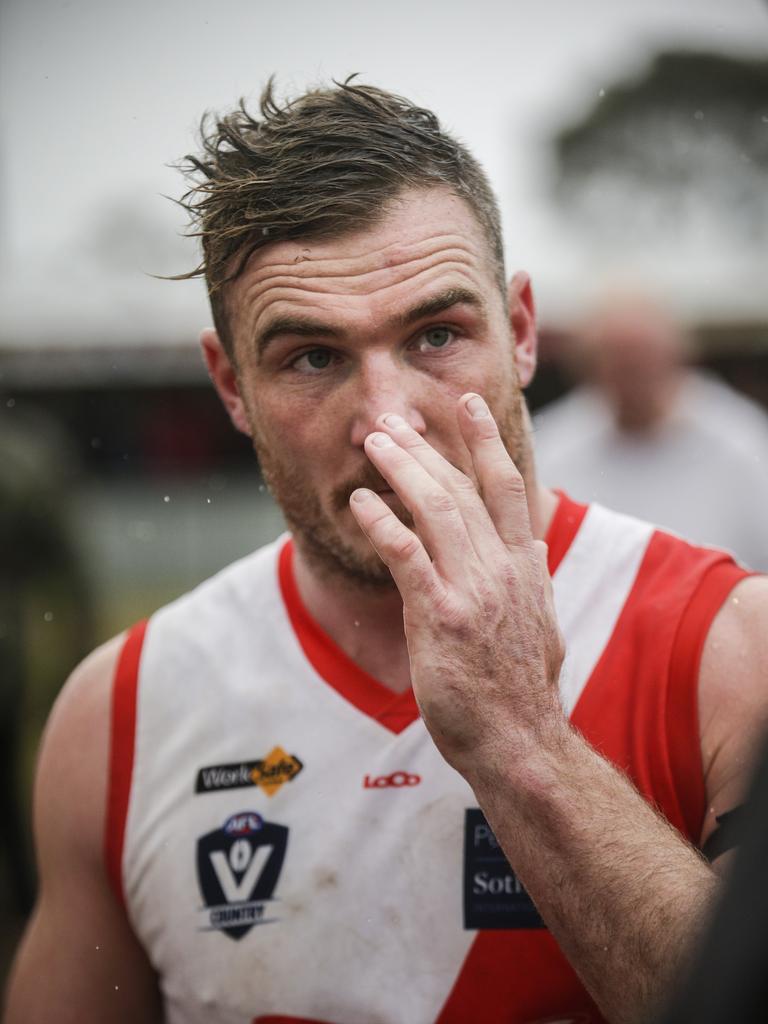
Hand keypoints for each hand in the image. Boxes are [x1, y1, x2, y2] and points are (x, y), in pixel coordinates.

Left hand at [349, 393, 565, 777]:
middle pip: (462, 488)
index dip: (484, 441)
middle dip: (426, 447)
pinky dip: (382, 523)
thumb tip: (529, 551)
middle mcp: (502, 569)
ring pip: (435, 508)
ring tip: (373, 442)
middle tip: (394, 419)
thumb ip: (531, 581)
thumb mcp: (542, 625)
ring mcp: (473, 591)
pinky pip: (407, 555)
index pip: (506, 487)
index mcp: (526, 567)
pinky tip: (361, 502)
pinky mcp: (441, 618)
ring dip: (401, 469)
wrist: (520, 742)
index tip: (466, 405)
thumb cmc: (522, 691)